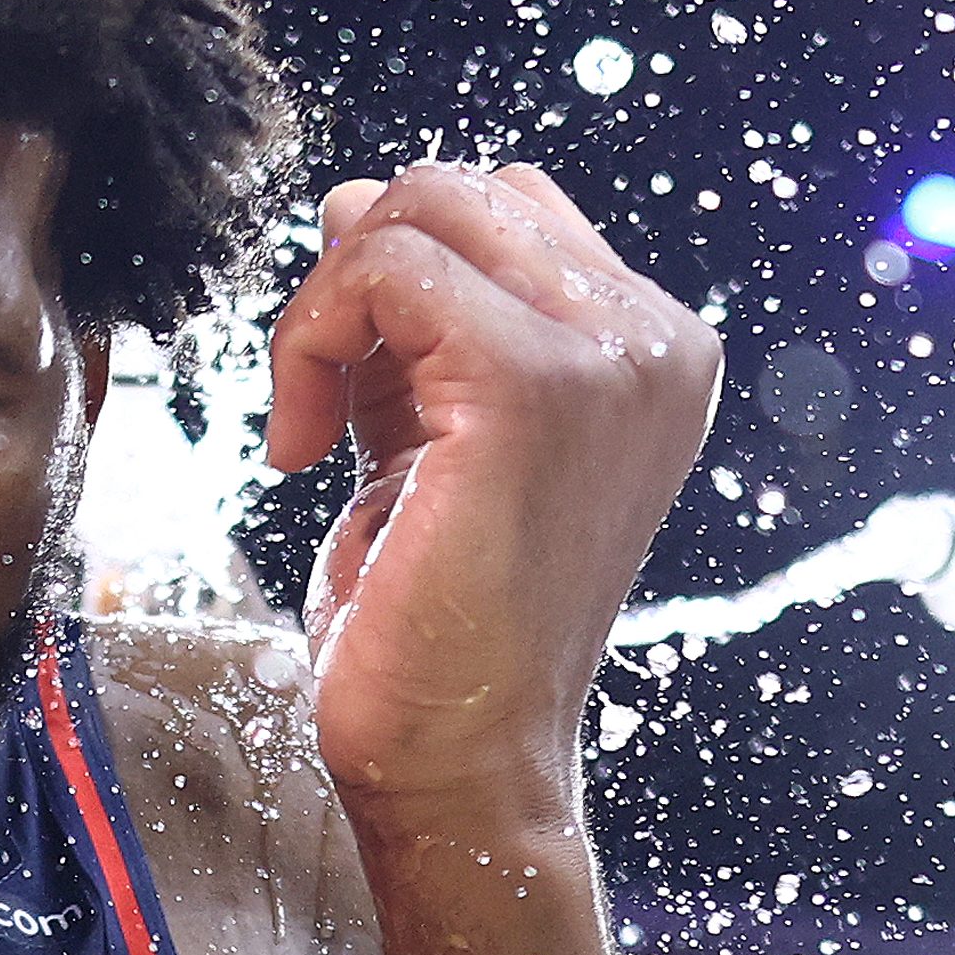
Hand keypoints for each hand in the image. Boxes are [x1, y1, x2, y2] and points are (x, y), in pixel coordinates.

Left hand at [263, 163, 720, 832]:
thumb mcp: (431, 441)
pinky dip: (310, 338)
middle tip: (315, 403)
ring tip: (308, 425)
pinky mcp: (533, 383)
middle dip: (353, 277)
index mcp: (651, 353)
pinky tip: (298, 446)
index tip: (350, 390)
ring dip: (325, 307)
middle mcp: (655, 342)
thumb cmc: (439, 627)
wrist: (461, 763)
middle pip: (460, 191)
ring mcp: (610, 358)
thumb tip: (357, 201)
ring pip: (420, 208)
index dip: (397, 273)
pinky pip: (384, 269)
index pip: (508, 210)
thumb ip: (415, 331)